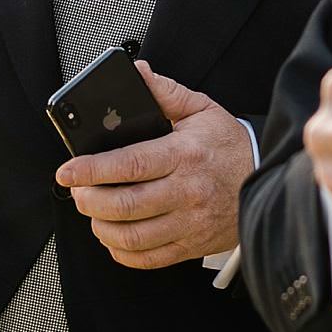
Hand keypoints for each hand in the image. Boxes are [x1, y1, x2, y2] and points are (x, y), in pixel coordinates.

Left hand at [55, 62, 253, 268]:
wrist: (264, 179)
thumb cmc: (228, 145)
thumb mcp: (200, 108)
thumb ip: (164, 91)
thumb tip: (136, 72)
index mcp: (184, 154)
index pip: (130, 164)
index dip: (92, 169)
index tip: (67, 171)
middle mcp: (187, 192)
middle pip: (125, 205)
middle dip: (89, 200)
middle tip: (77, 191)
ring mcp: (190, 223)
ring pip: (132, 237)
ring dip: (101, 227)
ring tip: (92, 211)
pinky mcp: (191, 246)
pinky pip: (148, 258)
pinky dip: (121, 251)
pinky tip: (113, 234)